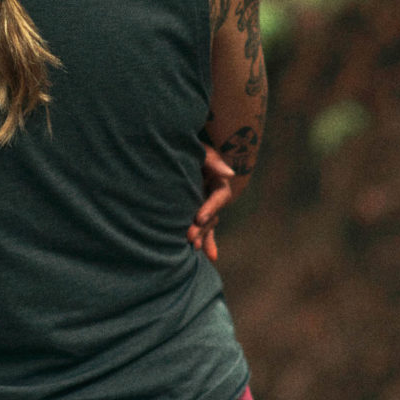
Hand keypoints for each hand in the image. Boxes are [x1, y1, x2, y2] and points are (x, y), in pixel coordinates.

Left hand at [188, 145, 235, 261]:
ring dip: (202, 236)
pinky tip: (210, 256)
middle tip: (189, 238)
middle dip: (203, 228)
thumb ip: (212, 159)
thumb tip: (229, 174)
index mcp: (218, 178)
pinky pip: (202, 227)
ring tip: (193, 248)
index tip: (198, 218)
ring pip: (207, 223)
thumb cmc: (186, 143)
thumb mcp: (199, 147)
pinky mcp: (193, 208)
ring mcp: (203, 201)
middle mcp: (213, 192)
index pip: (220, 195)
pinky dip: (206, 241)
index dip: (211, 207)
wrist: (169, 144)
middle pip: (213, 214)